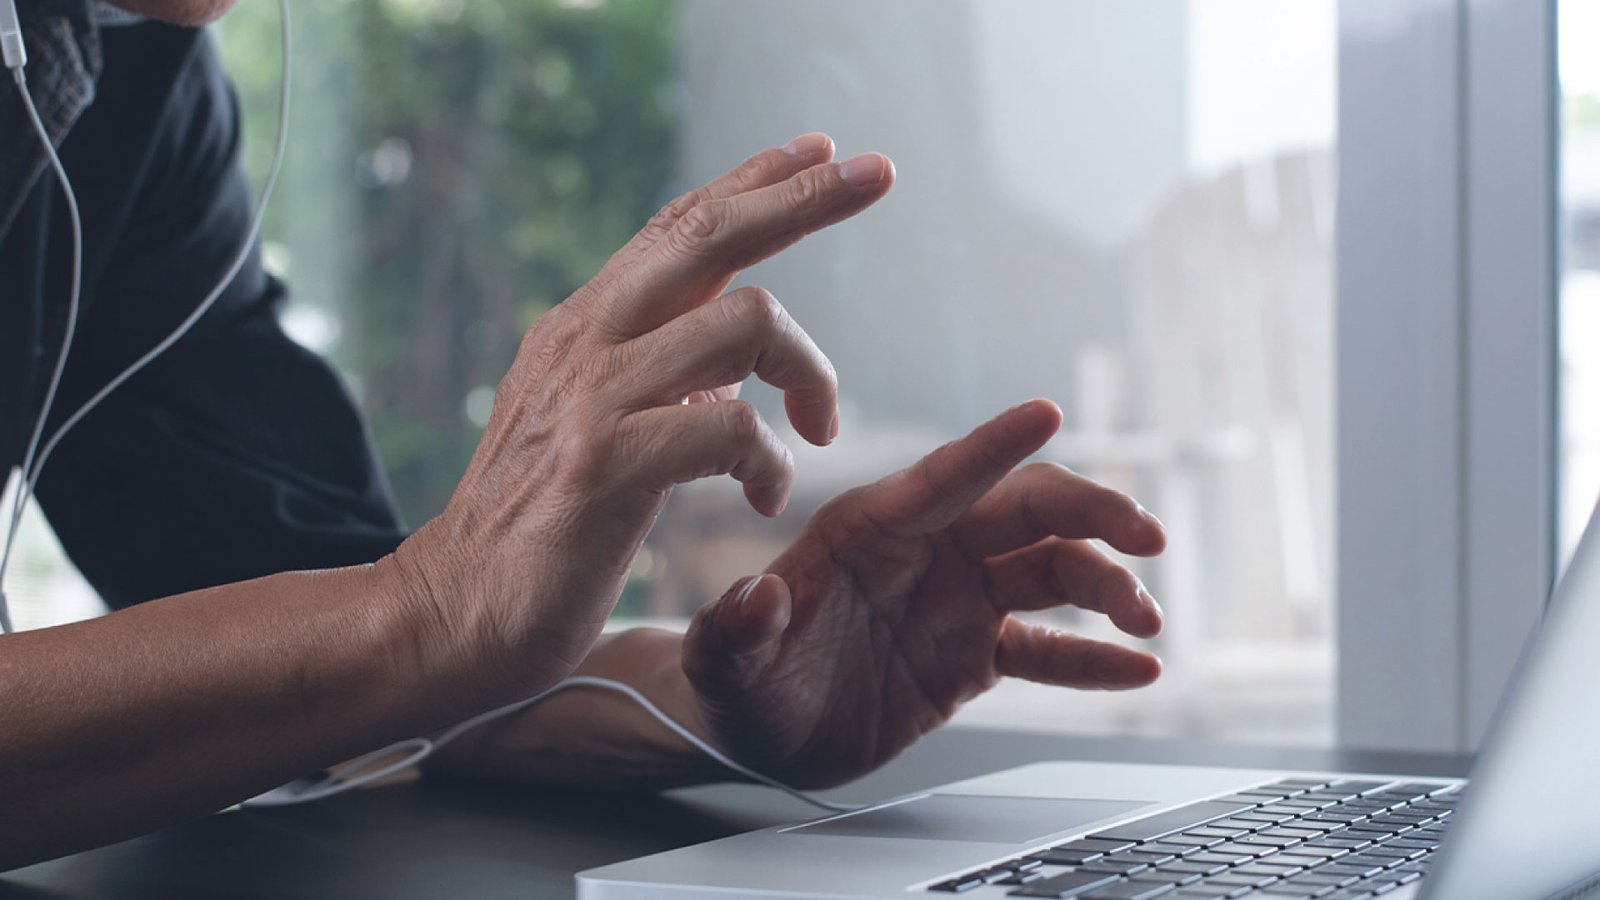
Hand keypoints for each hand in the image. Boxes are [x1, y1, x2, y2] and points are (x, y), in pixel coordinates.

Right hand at [385, 134, 894, 692]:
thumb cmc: (538, 527)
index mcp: (586, 327)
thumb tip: (728, 373)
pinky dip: (769, 460)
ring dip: (807, 373)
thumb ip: (655, 382)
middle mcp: (586, 341)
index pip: (676, 226)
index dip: (752, 179)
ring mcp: (592, 398)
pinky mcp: (603, 466)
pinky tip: (766, 495)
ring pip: (740, 322)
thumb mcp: (595, 427)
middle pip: (709, 235)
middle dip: (803, 197)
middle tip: (879, 171)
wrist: (453, 610)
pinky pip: (726, 429)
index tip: (820, 147)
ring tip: (817, 429)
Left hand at [682, 399, 1165, 787]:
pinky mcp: (973, 656)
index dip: (994, 446)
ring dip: (1106, 586)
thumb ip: (737, 629)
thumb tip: (756, 598)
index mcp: (870, 530)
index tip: (1046, 413)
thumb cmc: (736, 679)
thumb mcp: (722, 660)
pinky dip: (1095, 658)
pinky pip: (1047, 650)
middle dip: (1092, 513)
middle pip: (1025, 512)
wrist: (756, 733)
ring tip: (1148, 619)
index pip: (942, 478)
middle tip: (1146, 536)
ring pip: (1051, 572)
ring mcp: (956, 601)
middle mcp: (926, 551)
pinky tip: (1139, 667)